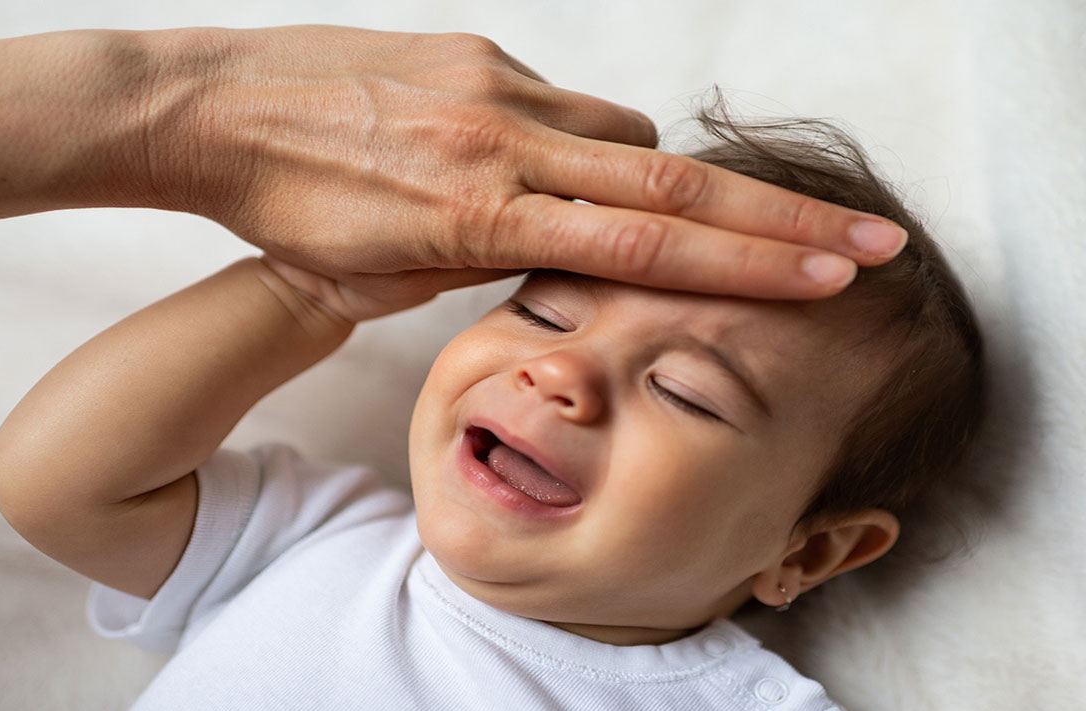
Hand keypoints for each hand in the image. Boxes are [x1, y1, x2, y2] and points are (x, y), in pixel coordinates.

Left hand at [139, 26, 904, 301]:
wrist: (212, 108)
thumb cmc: (288, 213)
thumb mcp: (378, 279)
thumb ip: (480, 272)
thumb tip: (555, 257)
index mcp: (475, 222)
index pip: (642, 250)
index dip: (747, 267)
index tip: (830, 277)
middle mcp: (503, 148)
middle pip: (674, 191)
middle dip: (782, 224)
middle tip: (873, 241)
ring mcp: (496, 91)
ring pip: (630, 142)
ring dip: (668, 187)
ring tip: (663, 224)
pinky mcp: (479, 56)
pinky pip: (571, 107)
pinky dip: (591, 147)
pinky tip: (557, 167)